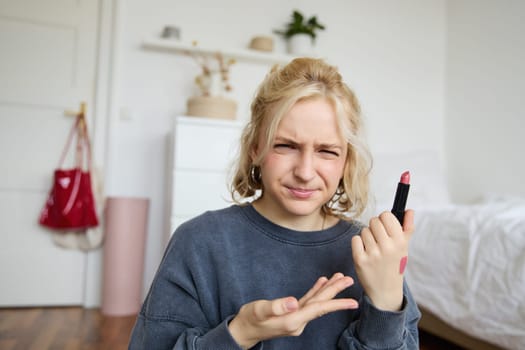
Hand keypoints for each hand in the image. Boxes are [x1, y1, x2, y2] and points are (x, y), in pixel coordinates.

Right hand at [228, 273, 357, 348]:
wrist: (243, 330)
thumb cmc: (250, 320)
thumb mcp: (259, 311)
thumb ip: (276, 307)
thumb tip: (293, 302)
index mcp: (292, 320)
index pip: (318, 309)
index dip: (336, 303)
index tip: (353, 301)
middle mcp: (297, 320)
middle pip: (320, 304)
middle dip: (335, 292)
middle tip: (349, 279)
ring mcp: (295, 318)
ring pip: (316, 302)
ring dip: (327, 290)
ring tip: (340, 278)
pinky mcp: (291, 314)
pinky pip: (307, 302)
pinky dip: (315, 291)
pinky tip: (321, 282)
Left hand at [351, 210, 414, 310]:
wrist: (385, 290)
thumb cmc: (395, 265)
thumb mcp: (404, 247)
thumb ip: (408, 227)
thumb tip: (409, 210)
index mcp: (400, 242)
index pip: (386, 215)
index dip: (384, 219)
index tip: (385, 227)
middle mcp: (387, 247)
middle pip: (373, 221)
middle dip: (375, 227)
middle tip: (378, 239)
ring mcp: (373, 254)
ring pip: (364, 230)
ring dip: (367, 237)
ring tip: (373, 248)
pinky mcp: (360, 260)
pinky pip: (355, 239)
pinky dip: (358, 244)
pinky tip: (365, 252)